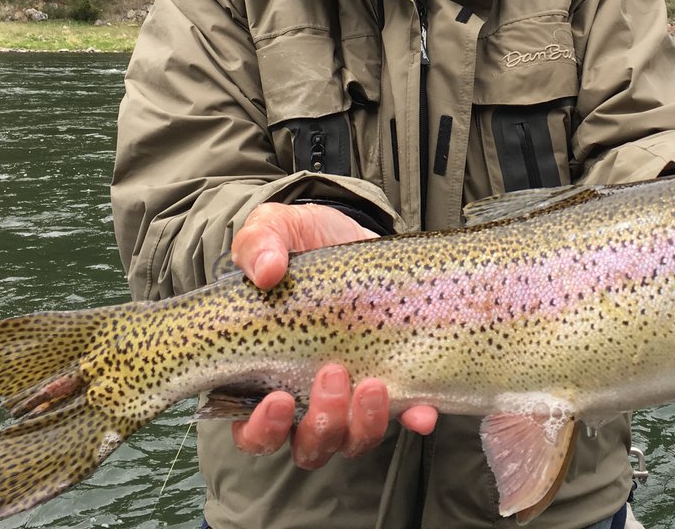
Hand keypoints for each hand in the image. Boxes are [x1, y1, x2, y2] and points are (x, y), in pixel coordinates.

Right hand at [228, 203, 438, 463]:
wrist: (352, 230)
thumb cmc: (301, 241)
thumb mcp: (273, 229)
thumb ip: (257, 244)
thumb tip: (265, 270)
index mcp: (262, 375)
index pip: (252, 430)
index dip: (262, 429)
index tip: (278, 400)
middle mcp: (305, 397)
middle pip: (307, 444)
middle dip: (321, 424)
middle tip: (333, 375)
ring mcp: (350, 393)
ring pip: (352, 439)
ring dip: (363, 424)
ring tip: (373, 385)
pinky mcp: (391, 378)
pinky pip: (404, 416)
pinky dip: (413, 419)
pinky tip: (422, 411)